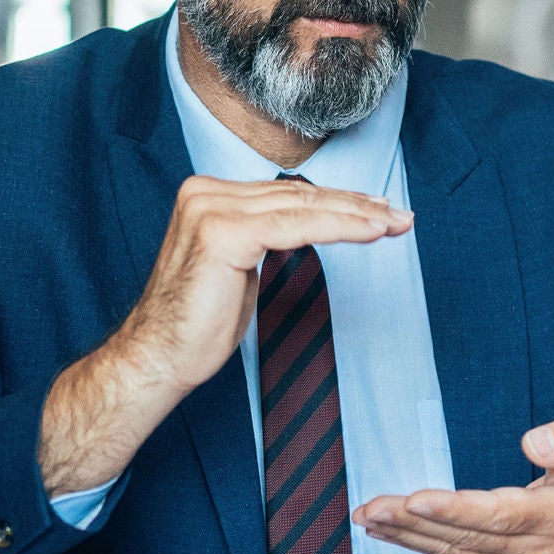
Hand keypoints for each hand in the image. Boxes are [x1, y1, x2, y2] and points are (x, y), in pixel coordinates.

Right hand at [38, 175, 411, 494]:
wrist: (155, 360)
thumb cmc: (194, 327)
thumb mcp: (237, 271)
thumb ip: (262, 237)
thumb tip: (304, 223)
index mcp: (206, 196)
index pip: (285, 193)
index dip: (335, 201)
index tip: (375, 209)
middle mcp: (205, 193)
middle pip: (297, 195)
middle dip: (355, 205)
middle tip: (398, 214)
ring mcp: (210, 209)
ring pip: (302, 207)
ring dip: (357, 215)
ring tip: (394, 222)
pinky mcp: (221, 234)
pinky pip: (296, 226)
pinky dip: (339, 228)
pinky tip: (371, 233)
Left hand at [354, 410, 553, 553]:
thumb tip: (535, 442)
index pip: (501, 516)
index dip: (457, 511)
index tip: (416, 499)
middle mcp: (536, 548)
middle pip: (466, 537)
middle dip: (413, 523)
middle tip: (371, 507)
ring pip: (455, 551)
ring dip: (407, 536)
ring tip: (367, 516)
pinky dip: (419, 544)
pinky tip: (389, 530)